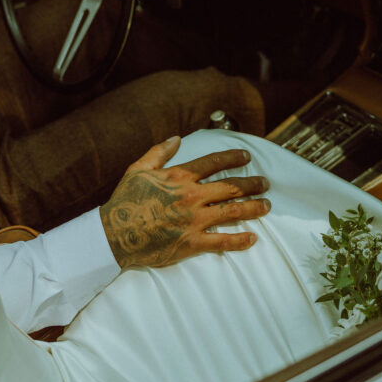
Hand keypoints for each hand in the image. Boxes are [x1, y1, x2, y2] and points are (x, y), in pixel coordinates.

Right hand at [100, 136, 269, 268]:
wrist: (114, 234)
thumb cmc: (125, 200)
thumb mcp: (138, 169)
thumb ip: (159, 152)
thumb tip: (177, 138)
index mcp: (179, 177)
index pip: (214, 162)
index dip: (233, 158)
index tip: (247, 156)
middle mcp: (192, 196)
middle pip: (230, 187)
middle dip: (252, 184)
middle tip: (265, 183)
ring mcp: (194, 220)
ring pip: (233, 212)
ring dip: (254, 207)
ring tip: (266, 205)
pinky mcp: (192, 243)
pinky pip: (222, 242)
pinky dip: (240, 241)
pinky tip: (253, 238)